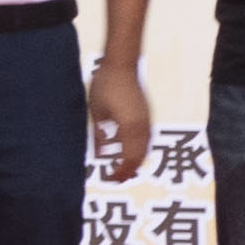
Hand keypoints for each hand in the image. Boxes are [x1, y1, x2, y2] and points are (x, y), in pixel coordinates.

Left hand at [85, 56, 153, 180]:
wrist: (122, 65)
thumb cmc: (105, 86)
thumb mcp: (97, 112)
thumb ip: (100, 135)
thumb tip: (101, 154)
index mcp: (129, 128)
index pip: (129, 158)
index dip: (121, 172)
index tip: (111, 179)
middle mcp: (142, 127)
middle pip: (140, 156)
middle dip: (130, 170)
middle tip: (117, 179)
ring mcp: (147, 120)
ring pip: (146, 148)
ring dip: (136, 160)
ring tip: (124, 169)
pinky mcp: (147, 114)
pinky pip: (147, 138)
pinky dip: (140, 149)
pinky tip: (130, 151)